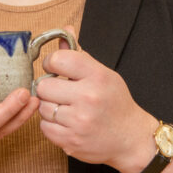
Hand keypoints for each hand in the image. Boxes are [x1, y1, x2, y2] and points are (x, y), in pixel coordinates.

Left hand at [35, 30, 156, 172]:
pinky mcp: (71, 141)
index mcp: (97, 76)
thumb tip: (64, 31)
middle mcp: (88, 98)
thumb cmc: (115, 102)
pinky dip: (51, 124)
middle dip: (48, 87)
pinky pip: (44, 127)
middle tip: (59, 91)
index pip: (59, 59)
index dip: (51, 63)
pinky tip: (65, 122)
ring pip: (42, 107)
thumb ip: (80, 55)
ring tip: (64, 107)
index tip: (55, 68)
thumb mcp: (104, 74)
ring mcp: (79, 121)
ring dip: (49, 106)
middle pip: (44, 86)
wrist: (130, 138)